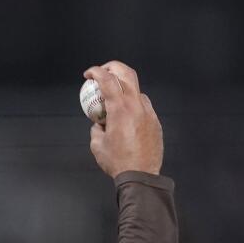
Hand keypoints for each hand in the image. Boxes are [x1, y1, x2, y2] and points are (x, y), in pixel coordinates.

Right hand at [84, 61, 162, 177]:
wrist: (141, 175)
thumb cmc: (117, 161)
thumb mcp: (97, 144)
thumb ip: (96, 128)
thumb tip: (99, 123)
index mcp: (120, 109)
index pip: (107, 80)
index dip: (96, 72)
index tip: (88, 74)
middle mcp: (136, 105)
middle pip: (126, 73)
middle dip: (112, 68)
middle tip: (103, 73)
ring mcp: (148, 112)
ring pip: (136, 89)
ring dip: (123, 88)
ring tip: (114, 99)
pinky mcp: (155, 121)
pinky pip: (143, 105)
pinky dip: (133, 104)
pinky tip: (126, 116)